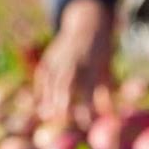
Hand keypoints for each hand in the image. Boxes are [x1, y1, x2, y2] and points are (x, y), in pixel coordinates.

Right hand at [35, 0, 113, 122]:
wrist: (87, 25)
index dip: (86, 110)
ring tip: (46, 116)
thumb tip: (108, 116)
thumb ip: (104, 93)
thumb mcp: (106, 71)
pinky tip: (39, 104)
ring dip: (48, 100)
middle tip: (62, 119)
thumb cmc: (100, 54)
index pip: (88, 93)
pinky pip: (42, 76)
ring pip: (51, 82)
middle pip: (65, 87)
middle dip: (62, 105)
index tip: (86, 124)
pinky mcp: (49, 57)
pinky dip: (40, 89)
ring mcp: (59, 58)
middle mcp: (73, 63)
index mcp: (91, 67)